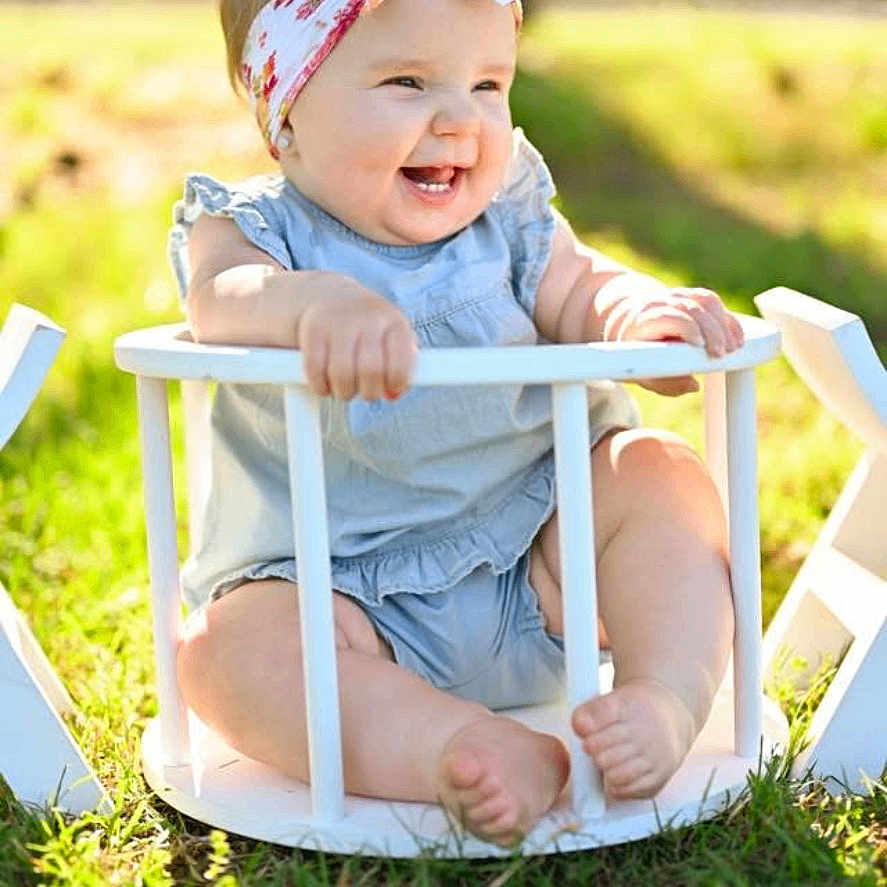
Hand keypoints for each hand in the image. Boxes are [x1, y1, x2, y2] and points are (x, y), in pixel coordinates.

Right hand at [296, 276, 416, 400]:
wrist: (331, 298)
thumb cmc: (369, 331)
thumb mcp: (392, 341)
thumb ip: (400, 369)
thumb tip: (393, 395)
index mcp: (395, 322)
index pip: (400, 364)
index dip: (395, 384)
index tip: (389, 390)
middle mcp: (369, 317)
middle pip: (370, 370)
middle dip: (368, 392)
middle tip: (364, 391)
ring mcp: (339, 320)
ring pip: (342, 373)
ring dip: (344, 392)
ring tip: (345, 389)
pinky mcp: (314, 328)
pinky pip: (315, 369)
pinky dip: (320, 386)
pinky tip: (325, 385)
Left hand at [602, 285, 743, 396]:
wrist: (625, 322)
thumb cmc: (635, 353)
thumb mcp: (639, 373)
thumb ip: (664, 383)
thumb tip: (693, 386)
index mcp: (641, 321)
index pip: (669, 317)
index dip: (687, 328)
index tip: (700, 346)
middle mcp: (658, 303)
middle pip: (692, 309)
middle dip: (711, 332)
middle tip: (721, 355)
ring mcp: (675, 296)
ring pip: (705, 301)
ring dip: (724, 325)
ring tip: (732, 349)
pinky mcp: (689, 295)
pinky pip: (712, 301)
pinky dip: (727, 319)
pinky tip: (735, 339)